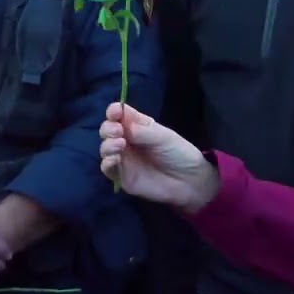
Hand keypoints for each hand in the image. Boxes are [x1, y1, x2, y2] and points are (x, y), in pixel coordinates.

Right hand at [99, 103, 219, 212]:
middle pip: (107, 129)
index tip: (115, 112)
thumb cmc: (179, 154)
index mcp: (137, 126)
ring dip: (107, 144)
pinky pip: (107, 168)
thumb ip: (143, 131)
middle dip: (108, 128)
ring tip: (120, 144)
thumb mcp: (164, 137)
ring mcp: (123, 158)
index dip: (114, 111)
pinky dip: (107, 162)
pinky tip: (116, 159)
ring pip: (104, 148)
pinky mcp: (122, 176)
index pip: (119, 114)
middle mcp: (127, 140)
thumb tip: (122, 124)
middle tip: (118, 131)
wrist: (189, 182)